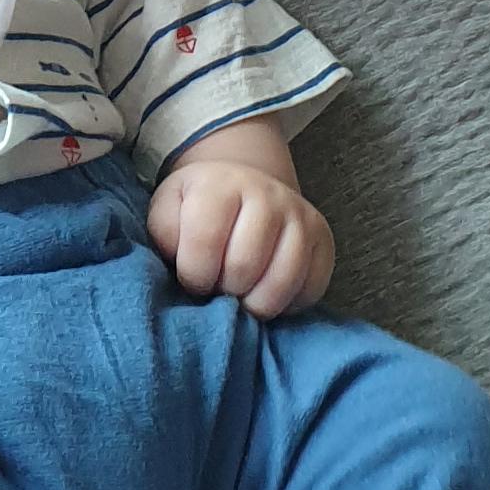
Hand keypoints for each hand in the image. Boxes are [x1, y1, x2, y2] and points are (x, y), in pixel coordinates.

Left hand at [147, 156, 333, 318]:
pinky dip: (287, 304)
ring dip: (254, 303)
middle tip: (218, 286)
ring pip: (280, 283)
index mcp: (221, 184)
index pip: (204, 243)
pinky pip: (310, 289)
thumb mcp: (168, 211)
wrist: (243, 189)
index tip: (193, 279)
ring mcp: (300, 215)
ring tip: (241, 294)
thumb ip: (165, 234)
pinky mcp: (324, 238)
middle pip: (244, 267)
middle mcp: (267, 193)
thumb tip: (182, 263)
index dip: (194, 276)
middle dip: (224, 290)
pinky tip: (266, 291)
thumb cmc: (198, 209)